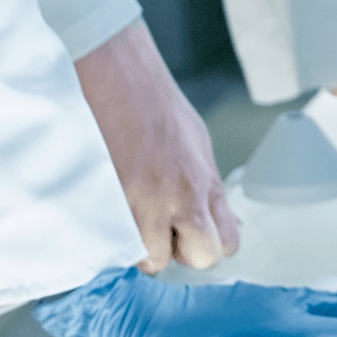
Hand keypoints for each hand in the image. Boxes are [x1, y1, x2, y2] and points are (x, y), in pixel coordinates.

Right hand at [75, 19, 238, 271]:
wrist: (117, 76)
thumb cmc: (154, 104)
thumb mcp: (196, 142)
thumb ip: (206, 186)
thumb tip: (217, 218)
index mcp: (206, 182)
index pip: (227, 243)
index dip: (209, 244)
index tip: (193, 236)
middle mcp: (182, 198)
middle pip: (197, 259)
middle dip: (180, 251)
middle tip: (161, 230)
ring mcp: (144, 205)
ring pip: (151, 261)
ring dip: (140, 247)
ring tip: (130, 216)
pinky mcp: (109, 205)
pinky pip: (115, 247)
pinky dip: (111, 240)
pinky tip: (109, 214)